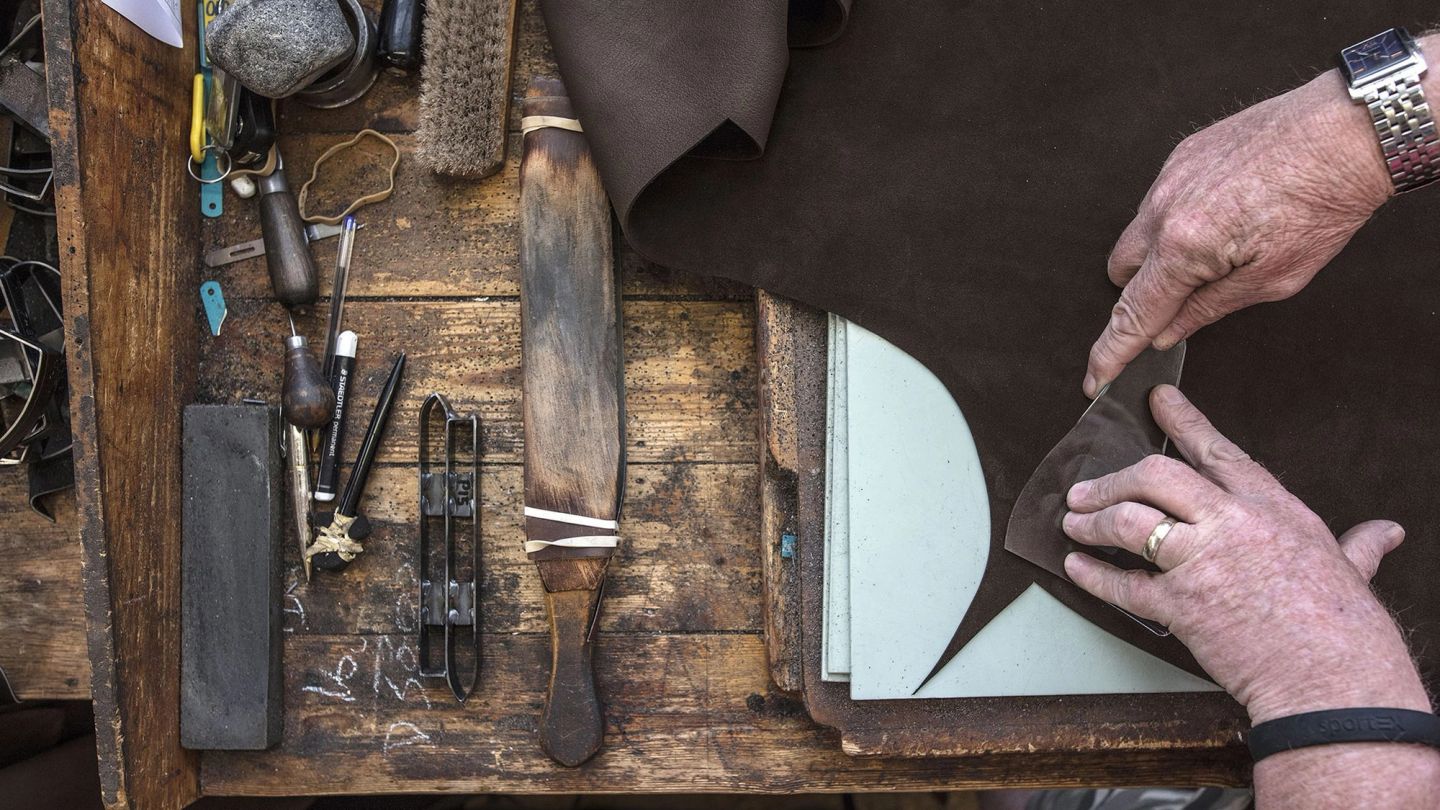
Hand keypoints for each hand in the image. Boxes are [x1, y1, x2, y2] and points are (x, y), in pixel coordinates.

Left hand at [1061, 385, 1428, 723]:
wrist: (1335, 681)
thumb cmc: (1346, 628)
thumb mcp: (1351, 569)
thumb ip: (1359, 545)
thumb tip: (1385, 533)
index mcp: (1273, 508)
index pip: (1216, 451)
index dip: (1182, 420)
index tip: (1156, 400)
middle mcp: (1232, 524)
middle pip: (1156, 476)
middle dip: (1112, 480)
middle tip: (1085, 489)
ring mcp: (1202, 563)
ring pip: (1130, 522)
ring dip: (1093, 521)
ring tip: (1074, 523)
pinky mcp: (1181, 606)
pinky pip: (1123, 583)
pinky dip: (1093, 575)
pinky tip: (1077, 567)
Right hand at [1083, 70, 1393, 397]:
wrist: (1348, 129)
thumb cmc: (1323, 203)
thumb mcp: (1275, 279)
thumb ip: (1210, 308)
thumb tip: (1168, 332)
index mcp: (1186, 247)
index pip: (1134, 312)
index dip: (1112, 351)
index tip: (1095, 377)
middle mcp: (1163, 209)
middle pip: (1122, 271)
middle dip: (1143, 292)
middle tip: (1192, 293)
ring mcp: (1168, 177)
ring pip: (1137, 234)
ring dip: (1162, 254)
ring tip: (1221, 246)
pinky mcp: (1181, 155)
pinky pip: (1158, 201)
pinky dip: (1179, 219)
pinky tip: (1226, 213)